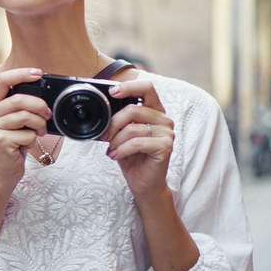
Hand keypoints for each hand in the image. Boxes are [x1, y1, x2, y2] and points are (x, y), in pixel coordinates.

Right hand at [0, 68, 50, 194]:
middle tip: (47, 114)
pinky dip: (33, 140)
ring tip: (38, 132)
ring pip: (26, 116)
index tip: (38, 73)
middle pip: (19, 99)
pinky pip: (28, 134)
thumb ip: (20, 107)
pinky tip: (27, 144)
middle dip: (39, 105)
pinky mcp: (1, 141)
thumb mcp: (13, 122)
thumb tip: (43, 96)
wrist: (2, 172)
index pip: (2, 81)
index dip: (21, 74)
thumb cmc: (12, 145)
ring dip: (39, 125)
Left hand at [103, 79, 174, 200]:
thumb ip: (119, 120)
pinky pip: (136, 143)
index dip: (129, 87)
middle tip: (104, 137)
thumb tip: (103, 109)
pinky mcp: (166, 146)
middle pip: (133, 109)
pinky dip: (121, 150)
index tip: (112, 92)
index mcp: (154, 111)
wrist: (144, 183)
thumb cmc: (132, 157)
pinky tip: (115, 156)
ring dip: (115, 141)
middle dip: (112, 124)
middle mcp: (163, 119)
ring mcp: (167, 133)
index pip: (146, 88)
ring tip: (111, 150)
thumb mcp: (122, 135)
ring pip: (132, 128)